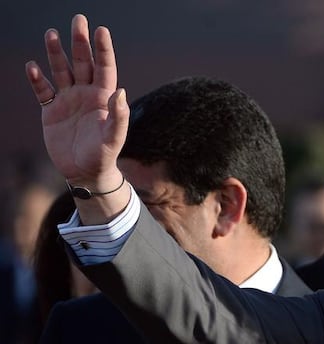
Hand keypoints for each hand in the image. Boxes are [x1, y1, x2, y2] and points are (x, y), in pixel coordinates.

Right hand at [25, 14, 127, 189]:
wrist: (85, 173)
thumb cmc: (104, 156)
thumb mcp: (114, 138)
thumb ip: (119, 116)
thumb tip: (121, 91)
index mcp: (104, 97)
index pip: (105, 68)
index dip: (103, 49)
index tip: (101, 30)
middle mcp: (86, 94)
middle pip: (83, 62)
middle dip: (80, 42)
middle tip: (78, 19)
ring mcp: (68, 100)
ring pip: (61, 71)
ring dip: (56, 54)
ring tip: (51, 34)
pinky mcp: (51, 110)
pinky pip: (43, 90)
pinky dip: (37, 79)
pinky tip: (32, 67)